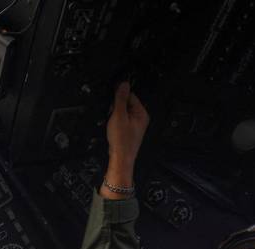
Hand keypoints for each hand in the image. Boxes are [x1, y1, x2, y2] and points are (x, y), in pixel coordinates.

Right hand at [101, 82, 149, 198]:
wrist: (120, 159)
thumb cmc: (121, 140)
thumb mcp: (119, 116)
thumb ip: (121, 99)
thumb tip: (124, 84)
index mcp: (141, 112)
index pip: (130, 95)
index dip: (119, 97)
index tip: (112, 102)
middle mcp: (140, 118)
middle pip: (126, 103)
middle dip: (116, 107)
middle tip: (112, 116)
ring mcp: (135, 125)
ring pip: (122, 112)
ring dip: (115, 115)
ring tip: (113, 124)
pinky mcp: (129, 130)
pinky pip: (121, 120)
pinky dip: (115, 122)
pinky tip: (113, 129)